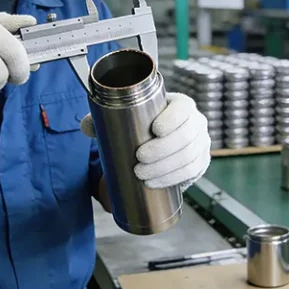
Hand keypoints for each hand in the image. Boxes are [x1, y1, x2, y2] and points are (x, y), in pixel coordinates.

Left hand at [80, 92, 210, 190]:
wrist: (163, 143)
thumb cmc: (145, 125)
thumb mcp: (129, 118)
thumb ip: (105, 119)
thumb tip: (87, 127)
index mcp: (181, 105)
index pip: (184, 108)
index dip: (172, 118)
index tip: (155, 129)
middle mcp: (195, 122)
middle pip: (186, 136)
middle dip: (163, 150)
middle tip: (139, 159)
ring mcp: (201, 143)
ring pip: (188, 156)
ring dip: (165, 168)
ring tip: (142, 174)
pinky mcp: (199, 162)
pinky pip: (190, 172)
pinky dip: (172, 179)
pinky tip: (154, 182)